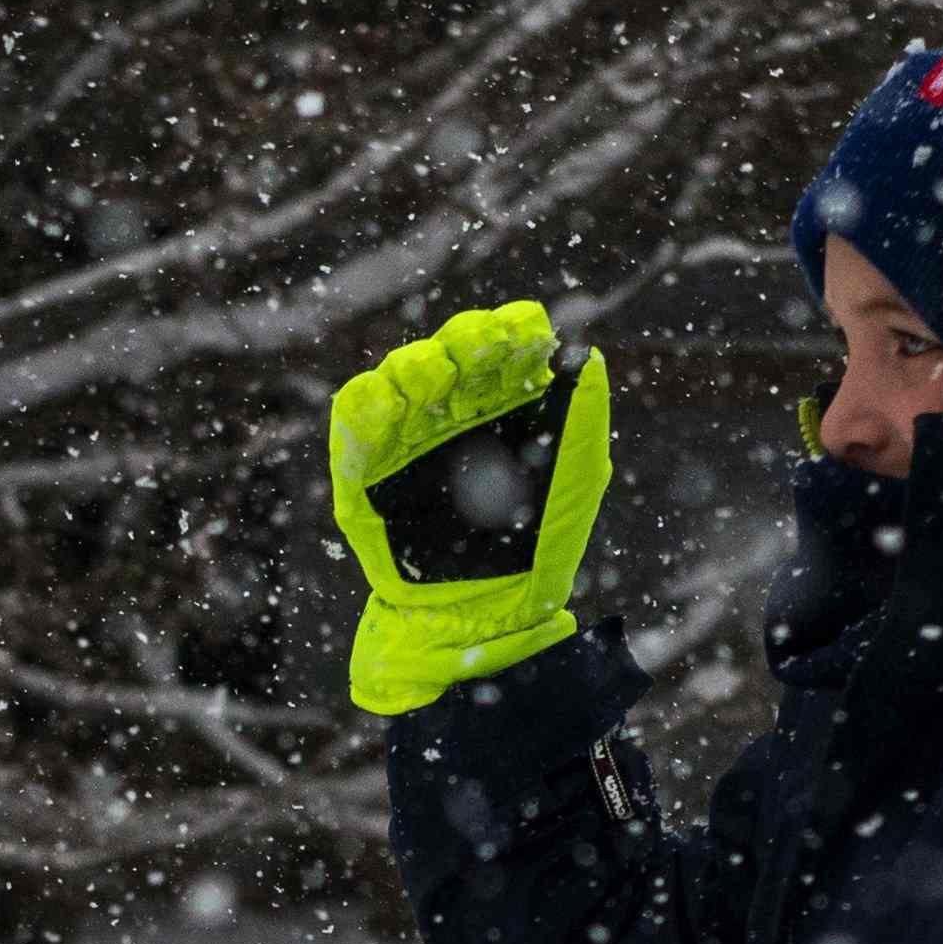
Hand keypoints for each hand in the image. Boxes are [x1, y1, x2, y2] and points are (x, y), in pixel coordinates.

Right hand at [327, 300, 613, 715]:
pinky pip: (355, 420)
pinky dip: (366, 406)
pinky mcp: (364, 467)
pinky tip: (385, 404)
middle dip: (464, 341)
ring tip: (435, 379)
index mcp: (503, 403)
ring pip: (399, 374)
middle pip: (450, 349)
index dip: (512, 331)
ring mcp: (406, 435)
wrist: (486, 612)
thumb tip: (588, 354)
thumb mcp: (574, 479)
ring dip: (416, 366)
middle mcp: (453, 410)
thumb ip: (583, 419)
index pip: (503, 346)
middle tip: (482, 349)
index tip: (530, 337)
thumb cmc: (538, 546)